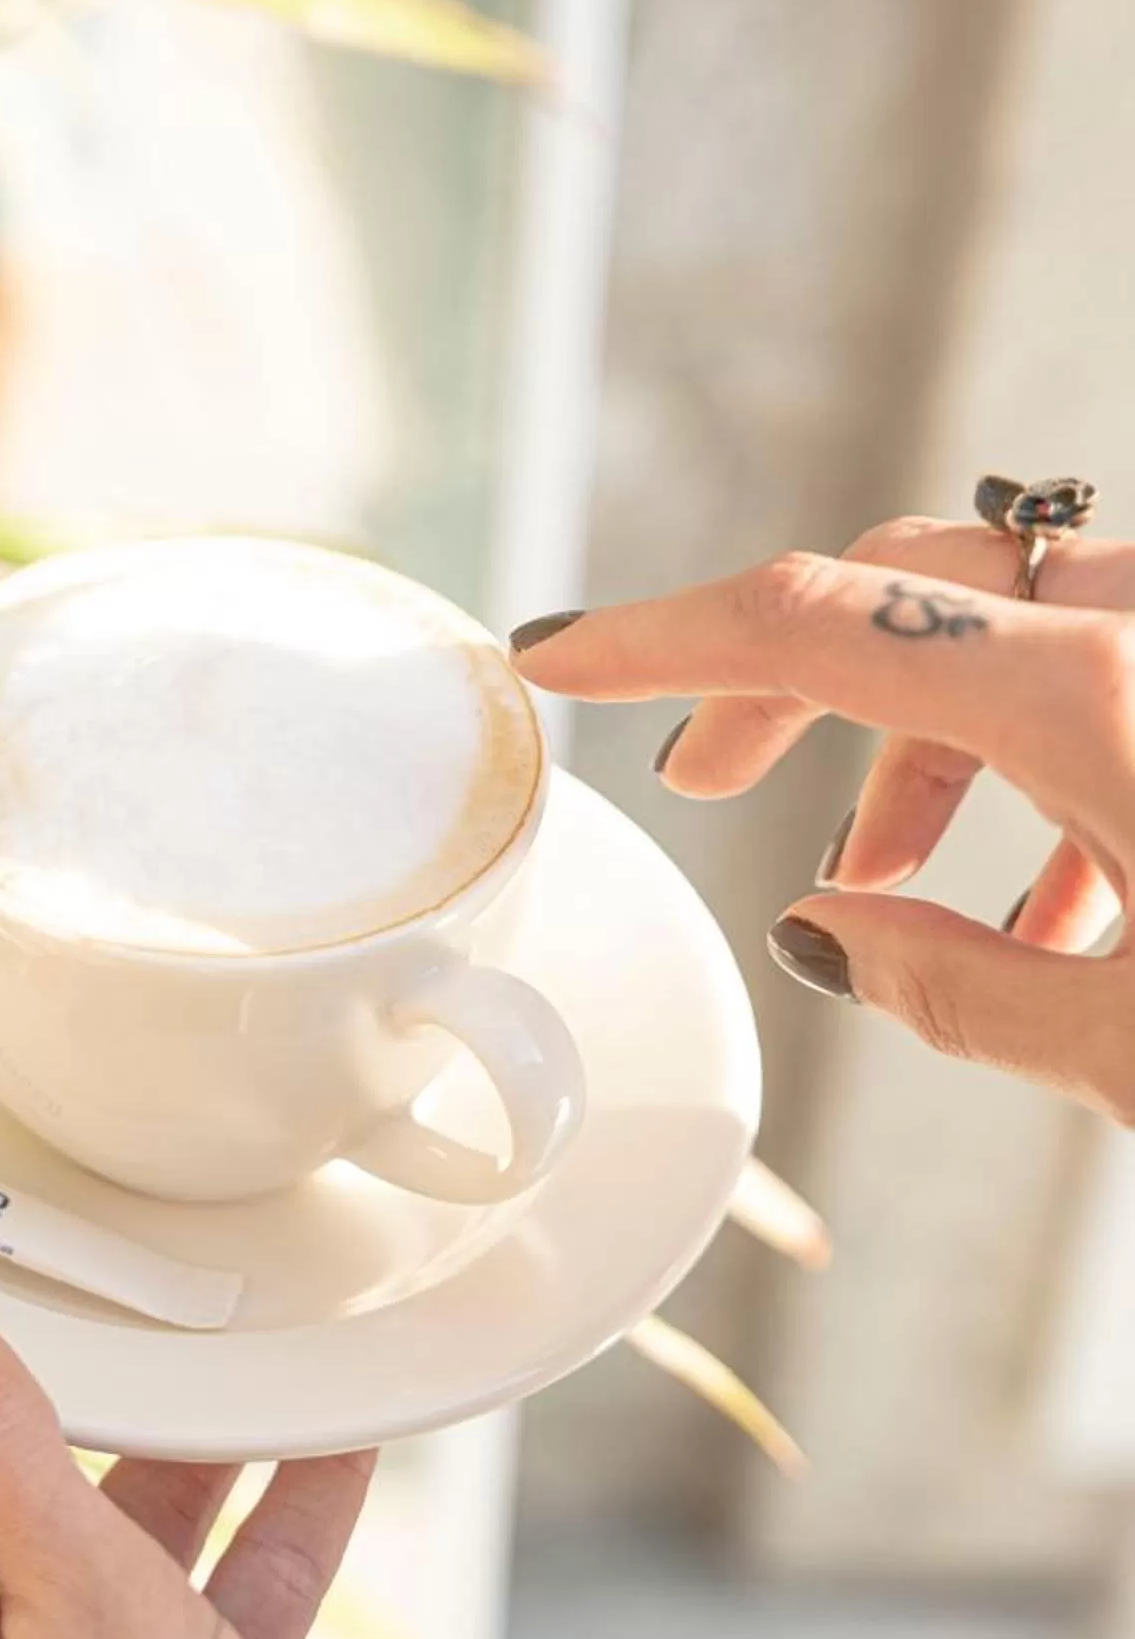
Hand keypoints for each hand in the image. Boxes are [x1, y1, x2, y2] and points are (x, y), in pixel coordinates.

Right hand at [511, 514, 1134, 1121]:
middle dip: (776, 684)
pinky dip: (1038, 757)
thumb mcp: (1131, 1048)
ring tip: (872, 871)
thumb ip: (963, 989)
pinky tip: (1041, 903)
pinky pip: (1109, 665)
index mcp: (1094, 692)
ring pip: (1007, 622)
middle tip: (699, 777)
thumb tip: (828, 940)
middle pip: (897, 590)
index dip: (659, 640)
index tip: (560, 657)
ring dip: (918, 740)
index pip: (814, 623)